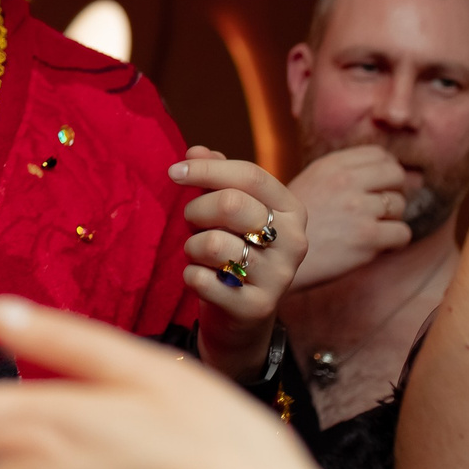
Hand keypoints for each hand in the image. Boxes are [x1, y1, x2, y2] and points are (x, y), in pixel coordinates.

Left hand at [171, 147, 309, 378]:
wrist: (242, 317)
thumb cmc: (233, 249)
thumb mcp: (227, 210)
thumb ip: (214, 176)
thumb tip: (196, 151)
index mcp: (293, 211)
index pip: (250, 175)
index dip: (207, 169)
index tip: (174, 172)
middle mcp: (295, 242)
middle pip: (231, 204)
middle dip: (196, 211)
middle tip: (192, 224)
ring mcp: (279, 278)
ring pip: (212, 244)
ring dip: (191, 247)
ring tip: (199, 254)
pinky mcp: (256, 308)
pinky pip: (202, 279)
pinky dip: (190, 275)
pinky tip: (201, 279)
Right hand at [287, 145, 413, 289]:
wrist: (274, 255)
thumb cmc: (294, 223)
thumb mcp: (312, 182)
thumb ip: (345, 173)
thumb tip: (395, 171)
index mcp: (332, 165)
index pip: (379, 154)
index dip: (386, 170)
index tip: (381, 185)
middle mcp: (346, 181)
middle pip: (396, 175)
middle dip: (393, 192)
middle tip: (380, 209)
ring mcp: (358, 209)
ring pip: (400, 205)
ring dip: (391, 219)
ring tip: (370, 229)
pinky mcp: (367, 237)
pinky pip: (402, 233)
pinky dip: (394, 242)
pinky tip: (375, 245)